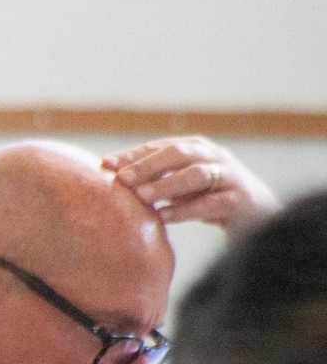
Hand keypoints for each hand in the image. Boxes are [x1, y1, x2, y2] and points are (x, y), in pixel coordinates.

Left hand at [104, 136, 277, 231]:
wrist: (257, 215)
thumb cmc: (209, 196)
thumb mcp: (180, 185)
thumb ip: (154, 179)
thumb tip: (110, 178)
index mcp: (196, 149)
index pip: (160, 147)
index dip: (133, 154)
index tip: (105, 165)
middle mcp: (214, 157)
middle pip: (179, 153)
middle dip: (148, 165)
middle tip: (121, 179)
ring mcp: (229, 177)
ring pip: (197, 175)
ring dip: (167, 184)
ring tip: (141, 197)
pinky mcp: (240, 200)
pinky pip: (212, 203)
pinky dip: (187, 209)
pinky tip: (164, 216)